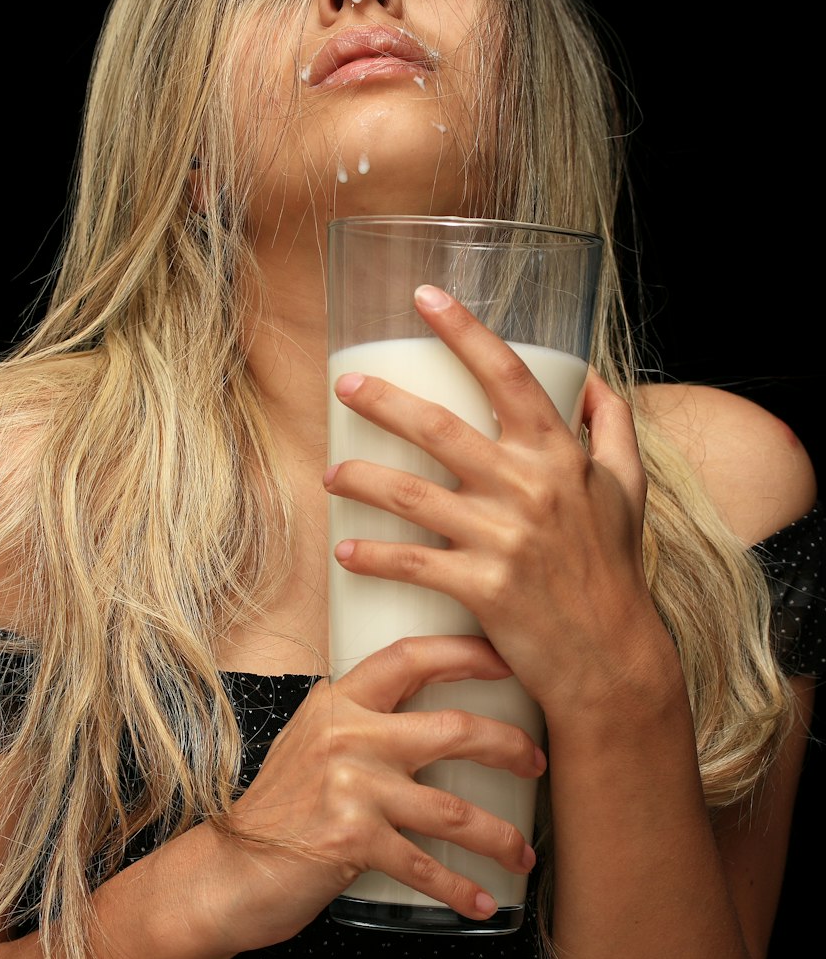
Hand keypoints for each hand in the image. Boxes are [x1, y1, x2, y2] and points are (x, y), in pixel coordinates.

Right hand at [214, 635, 544, 951]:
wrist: (227, 871)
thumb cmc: (278, 810)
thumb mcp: (312, 742)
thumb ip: (361, 721)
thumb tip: (428, 712)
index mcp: (339, 702)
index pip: (412, 658)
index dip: (467, 653)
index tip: (509, 659)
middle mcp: (347, 736)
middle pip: (453, 728)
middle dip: (508, 748)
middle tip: (536, 763)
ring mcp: (351, 788)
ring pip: (452, 809)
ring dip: (498, 836)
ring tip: (522, 852)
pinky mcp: (352, 841)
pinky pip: (425, 865)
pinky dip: (460, 889)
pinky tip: (482, 900)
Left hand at [324, 285, 665, 716]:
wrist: (613, 660)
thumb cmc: (615, 570)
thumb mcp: (628, 490)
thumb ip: (613, 428)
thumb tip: (595, 381)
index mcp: (561, 455)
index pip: (509, 375)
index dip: (465, 330)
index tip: (425, 297)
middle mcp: (531, 488)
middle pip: (440, 427)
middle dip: (382, 401)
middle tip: (344, 384)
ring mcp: (505, 538)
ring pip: (410, 495)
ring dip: (359, 479)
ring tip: (331, 474)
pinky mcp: (483, 588)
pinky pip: (412, 562)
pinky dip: (373, 557)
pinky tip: (344, 551)